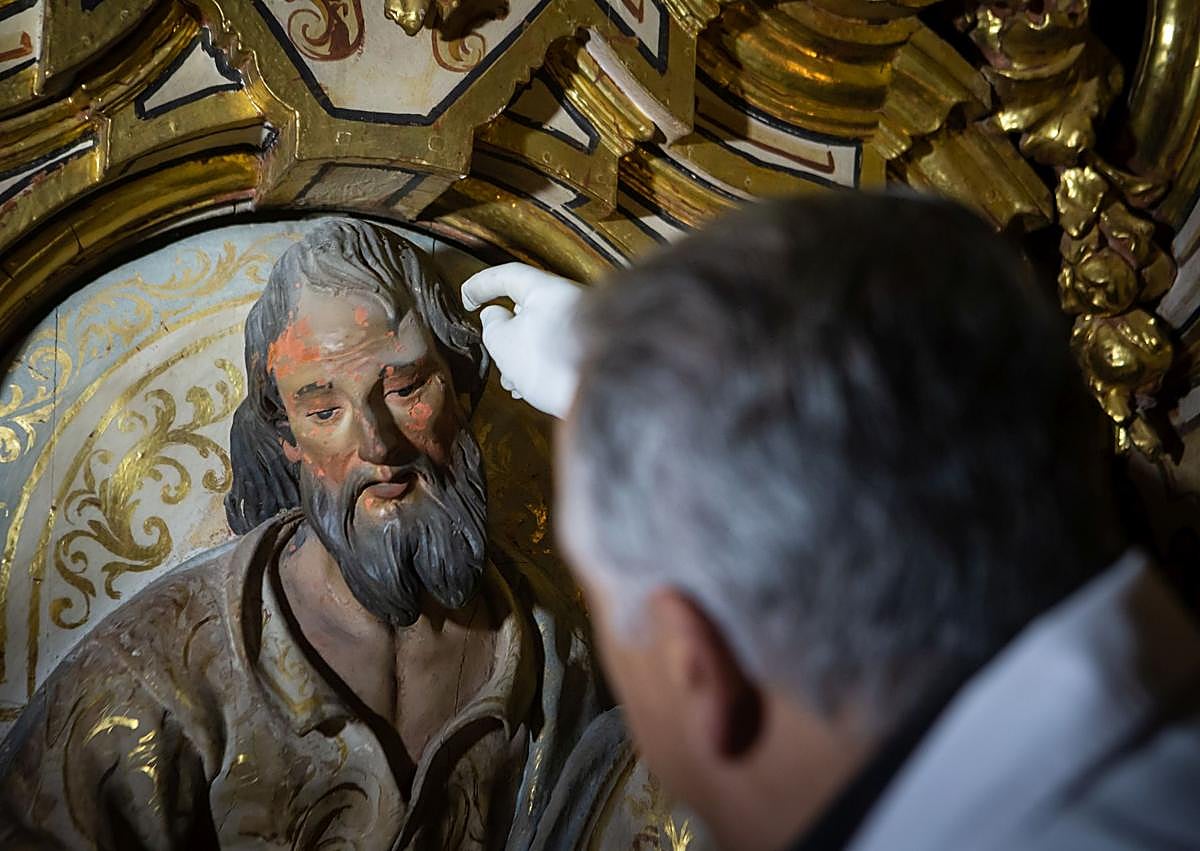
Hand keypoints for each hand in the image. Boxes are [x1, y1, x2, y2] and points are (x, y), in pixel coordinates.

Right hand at [461, 263, 584, 418]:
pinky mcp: (590, 354)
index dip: (481, 284)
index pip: (507, 275)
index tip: (467, 297)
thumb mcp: (502, 341)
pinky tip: (530, 387)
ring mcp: (582, 329)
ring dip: (520, 355)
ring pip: (539, 334)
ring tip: (511, 379)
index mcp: (547, 290)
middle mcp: (569, 303)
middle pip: (526, 308)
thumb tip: (494, 316)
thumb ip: (491, 324)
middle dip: (504, 332)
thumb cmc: (551, 366)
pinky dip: (538, 365)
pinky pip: (556, 352)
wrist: (598, 398)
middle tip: (494, 349)